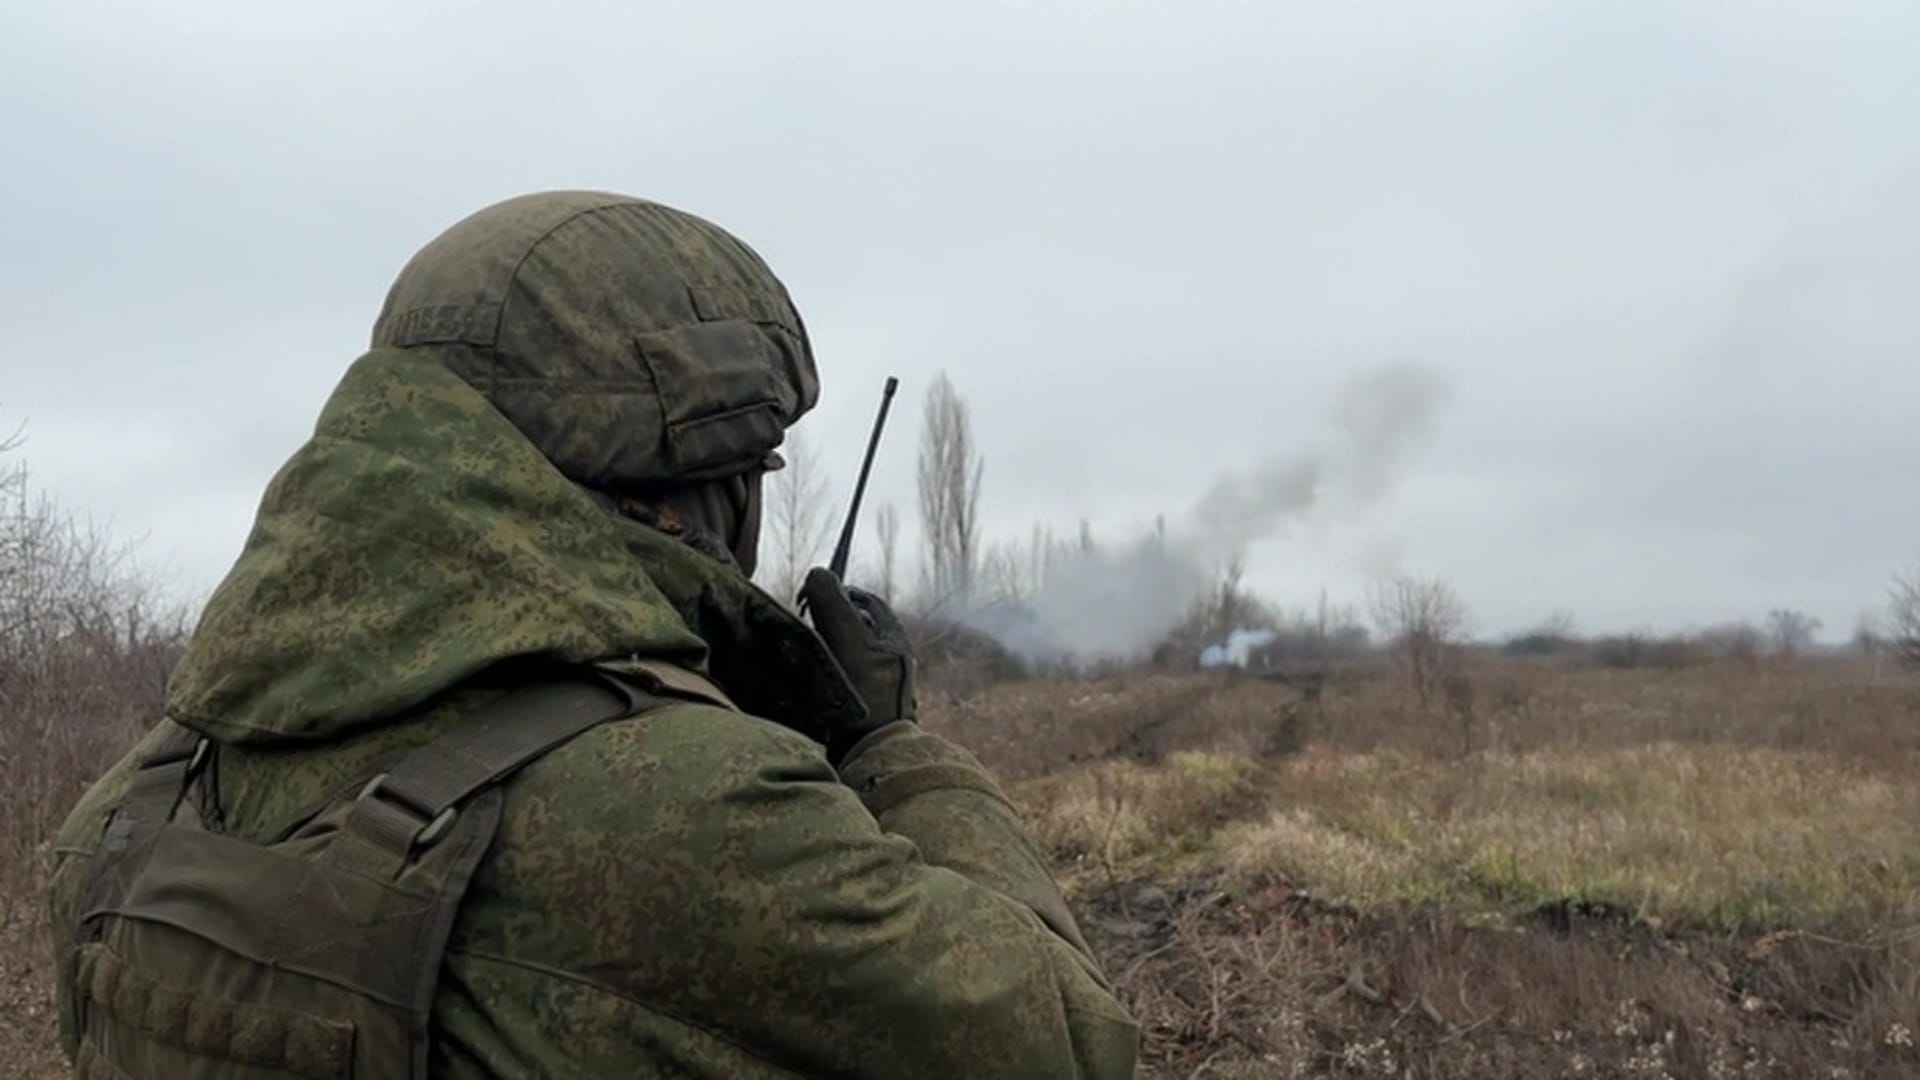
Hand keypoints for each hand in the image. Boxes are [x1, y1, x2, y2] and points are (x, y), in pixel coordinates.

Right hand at [800, 568, 916, 757]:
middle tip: (804, 628)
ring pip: (841, 649)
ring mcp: (876, 680)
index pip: (860, 599)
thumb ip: (833, 605)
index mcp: (892, 636)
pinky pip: (838, 675)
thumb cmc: (865, 698)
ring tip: (805, 656)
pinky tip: (808, 681)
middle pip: (850, 623)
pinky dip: (821, 671)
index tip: (807, 602)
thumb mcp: (848, 642)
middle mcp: (888, 655)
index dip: (833, 593)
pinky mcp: (862, 703)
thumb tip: (818, 574)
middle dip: (824, 621)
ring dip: (820, 647)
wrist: (872, 756)